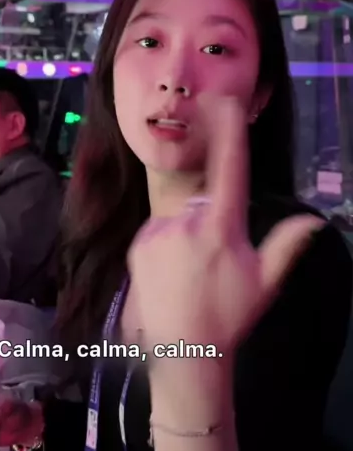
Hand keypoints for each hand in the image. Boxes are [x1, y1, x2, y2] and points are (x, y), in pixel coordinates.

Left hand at [128, 95, 322, 358]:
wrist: (182, 350)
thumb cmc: (229, 315)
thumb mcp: (264, 282)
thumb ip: (286, 245)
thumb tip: (313, 219)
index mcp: (222, 227)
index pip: (229, 169)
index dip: (228, 132)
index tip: (224, 100)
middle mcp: (187, 222)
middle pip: (203, 205)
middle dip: (209, 224)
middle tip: (211, 265)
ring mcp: (159, 233)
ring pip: (178, 221)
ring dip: (185, 238)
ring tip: (188, 275)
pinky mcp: (137, 245)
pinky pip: (156, 234)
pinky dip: (163, 247)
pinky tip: (170, 275)